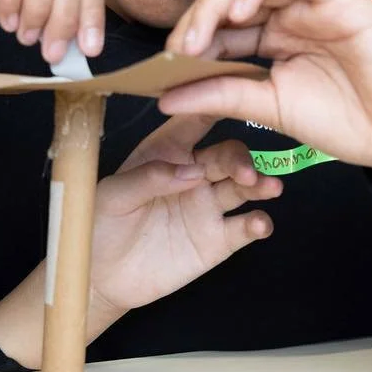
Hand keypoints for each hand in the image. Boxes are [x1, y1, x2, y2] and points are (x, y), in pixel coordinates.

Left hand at [87, 116, 278, 319]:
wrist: (102, 277)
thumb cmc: (101, 224)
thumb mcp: (114, 195)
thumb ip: (151, 178)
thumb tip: (192, 171)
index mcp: (165, 152)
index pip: (193, 121)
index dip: (213, 105)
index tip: (234, 95)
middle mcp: (193, 173)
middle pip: (226, 155)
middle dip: (240, 159)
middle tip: (245, 172)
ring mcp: (208, 206)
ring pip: (243, 187)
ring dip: (260, 185)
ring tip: (269, 188)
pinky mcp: (217, 240)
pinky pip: (244, 227)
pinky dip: (257, 223)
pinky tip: (259, 223)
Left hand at [161, 0, 371, 173]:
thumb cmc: (351, 122)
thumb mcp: (270, 108)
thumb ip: (221, 95)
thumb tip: (164, 96)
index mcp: (274, 38)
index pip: (220, 24)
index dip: (189, 38)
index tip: (164, 66)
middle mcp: (290, 14)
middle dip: (196, 17)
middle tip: (176, 50)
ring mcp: (314, 1)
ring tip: (200, 36)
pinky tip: (239, 14)